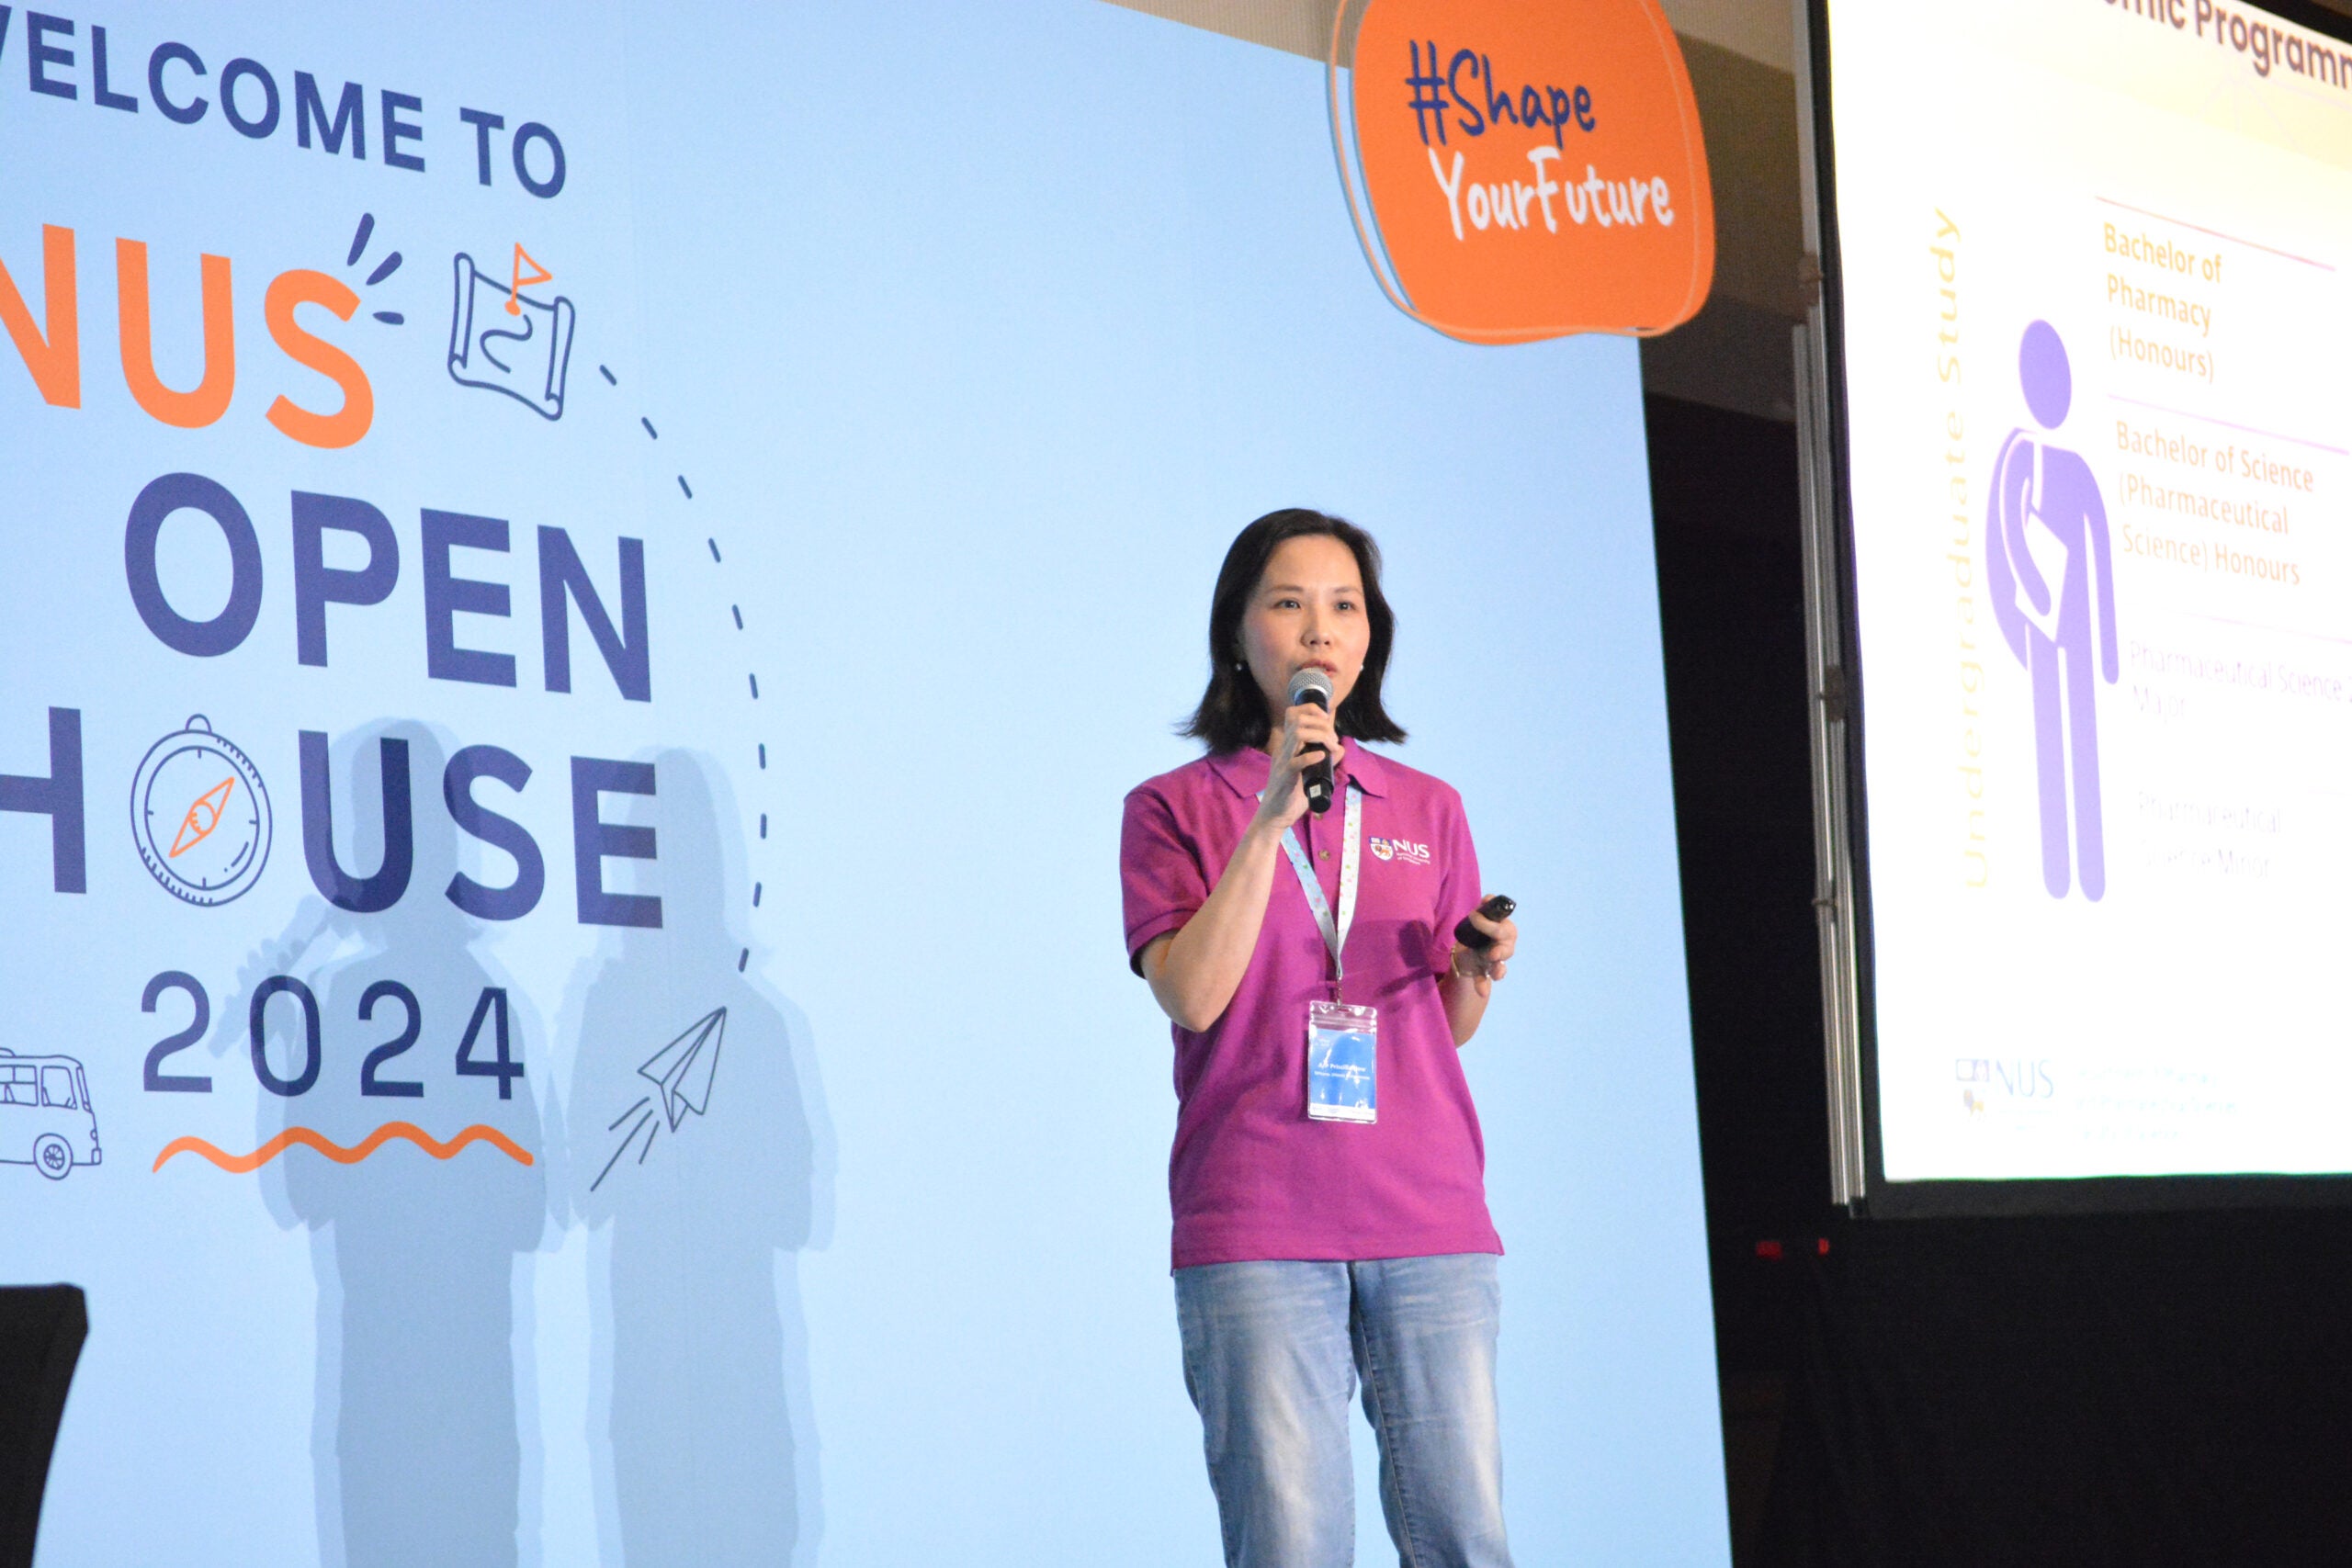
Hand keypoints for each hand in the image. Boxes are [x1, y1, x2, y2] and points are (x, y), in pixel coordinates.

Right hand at [1254, 701, 1343, 831]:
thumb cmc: (1292, 795)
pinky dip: (1312, 756)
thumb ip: (1324, 760)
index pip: (1293, 714)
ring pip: (1298, 734)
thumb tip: (1340, 749)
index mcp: (1287, 746)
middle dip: (1321, 724)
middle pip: (1298, 719)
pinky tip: (1322, 757)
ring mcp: (1283, 762)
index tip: (1327, 719)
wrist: (1275, 816)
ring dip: (1320, 736)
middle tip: (1332, 739)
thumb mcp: (1310, 773)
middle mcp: (1284, 749)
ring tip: (1331, 747)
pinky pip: (1297, 762)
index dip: (1312, 709)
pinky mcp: (1286, 778)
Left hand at [1448, 906, 1517, 997]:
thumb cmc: (1475, 932)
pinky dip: (1483, 985)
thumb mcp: (1477, 919)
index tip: (1473, 915)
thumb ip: (1484, 909)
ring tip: (1495, 973)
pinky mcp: (1484, 973)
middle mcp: (1503, 947)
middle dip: (1502, 950)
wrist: (1463, 952)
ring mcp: (1494, 962)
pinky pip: (1485, 980)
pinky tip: (1482, 991)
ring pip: (1500, 967)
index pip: (1503, 928)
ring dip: (1498, 970)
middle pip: (1508, 949)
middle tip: (1493, 953)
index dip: (1490, 924)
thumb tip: (1489, 897)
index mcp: (1503, 932)